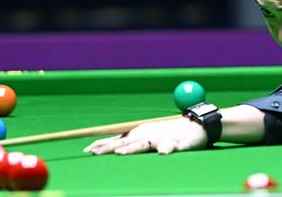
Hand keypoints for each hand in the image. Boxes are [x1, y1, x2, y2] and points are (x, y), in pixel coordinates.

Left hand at [84, 117, 207, 154]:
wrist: (195, 127)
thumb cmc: (169, 133)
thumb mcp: (148, 136)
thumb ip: (132, 142)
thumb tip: (112, 148)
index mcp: (138, 133)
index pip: (116, 139)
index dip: (101, 144)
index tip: (86, 149)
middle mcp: (146, 134)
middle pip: (124, 142)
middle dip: (108, 148)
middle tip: (93, 153)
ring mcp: (160, 138)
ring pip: (143, 145)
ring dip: (131, 149)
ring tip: (120, 154)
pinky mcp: (175, 143)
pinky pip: (169, 147)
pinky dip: (166, 149)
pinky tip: (162, 153)